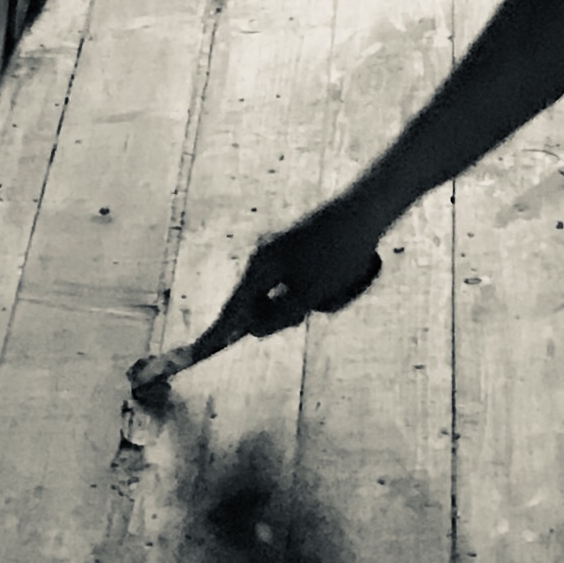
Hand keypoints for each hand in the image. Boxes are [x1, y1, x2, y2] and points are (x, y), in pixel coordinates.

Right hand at [198, 190, 385, 356]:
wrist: (365, 211)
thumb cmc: (337, 256)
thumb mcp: (307, 296)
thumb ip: (276, 318)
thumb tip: (252, 331)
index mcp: (260, 266)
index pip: (234, 309)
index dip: (217, 333)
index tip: (198, 351)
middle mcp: (265, 257)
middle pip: (262, 305)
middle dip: (285, 314)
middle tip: (310, 306)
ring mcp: (282, 251)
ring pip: (288, 296)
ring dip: (309, 302)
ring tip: (337, 285)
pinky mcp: (301, 249)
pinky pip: (305, 284)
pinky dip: (321, 291)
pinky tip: (344, 278)